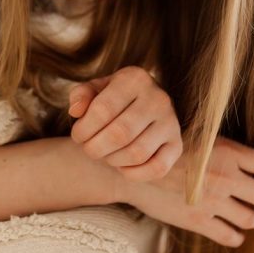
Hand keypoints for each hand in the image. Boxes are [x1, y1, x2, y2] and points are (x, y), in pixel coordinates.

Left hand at [67, 66, 182, 180]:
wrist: (144, 103)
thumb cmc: (113, 97)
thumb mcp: (95, 89)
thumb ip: (80, 95)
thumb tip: (76, 112)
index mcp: (136, 78)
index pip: (103, 109)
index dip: (83, 129)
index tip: (77, 135)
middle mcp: (159, 98)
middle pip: (120, 134)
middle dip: (95, 148)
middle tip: (88, 148)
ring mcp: (171, 122)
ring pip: (137, 154)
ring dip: (112, 161)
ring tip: (104, 154)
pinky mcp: (177, 145)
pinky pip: (157, 169)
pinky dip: (134, 174)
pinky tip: (121, 166)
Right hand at [113, 135, 253, 246]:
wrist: (131, 166)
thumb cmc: (164, 146)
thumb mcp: (199, 137)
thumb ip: (226, 150)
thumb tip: (251, 159)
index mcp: (228, 152)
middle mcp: (225, 177)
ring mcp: (213, 201)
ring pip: (251, 219)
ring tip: (252, 216)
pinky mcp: (198, 220)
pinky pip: (230, 236)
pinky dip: (236, 235)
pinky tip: (234, 232)